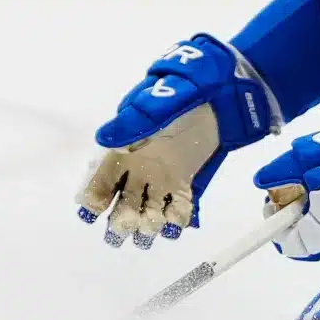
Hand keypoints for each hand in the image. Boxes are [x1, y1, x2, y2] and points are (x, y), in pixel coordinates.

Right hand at [77, 34, 276, 247]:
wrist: (226, 87)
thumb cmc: (187, 88)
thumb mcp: (159, 101)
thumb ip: (136, 121)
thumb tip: (105, 138)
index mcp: (123, 146)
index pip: (101, 177)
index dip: (94, 195)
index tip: (93, 211)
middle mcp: (138, 166)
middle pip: (122, 199)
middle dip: (119, 218)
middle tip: (122, 232)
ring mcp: (162, 175)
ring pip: (148, 206)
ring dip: (146, 222)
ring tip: (150, 231)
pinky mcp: (187, 181)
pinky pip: (179, 205)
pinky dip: (177, 217)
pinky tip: (177, 225)